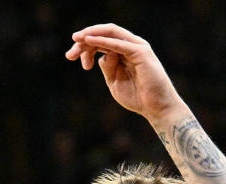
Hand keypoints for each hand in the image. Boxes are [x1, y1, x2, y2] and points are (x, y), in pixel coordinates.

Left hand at [65, 24, 186, 124]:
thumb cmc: (137, 96)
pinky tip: (90, 40)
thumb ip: (107, 67)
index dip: (84, 46)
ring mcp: (137, 47)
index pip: (101, 40)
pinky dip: (103, 41)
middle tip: (69, 54)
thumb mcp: (114, 82)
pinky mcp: (141, 52)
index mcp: (123, 52)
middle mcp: (130, 45)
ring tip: (76, 41)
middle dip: (84, 40)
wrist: (155, 107)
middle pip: (103, 34)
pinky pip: (119, 43)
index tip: (70, 56)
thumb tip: (99, 57)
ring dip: (91, 36)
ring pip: (110, 33)